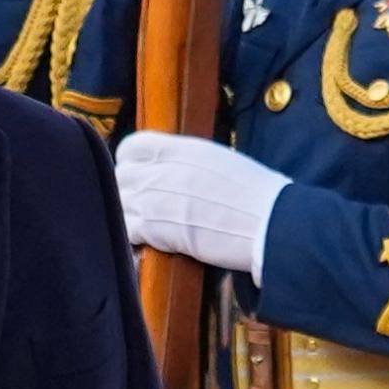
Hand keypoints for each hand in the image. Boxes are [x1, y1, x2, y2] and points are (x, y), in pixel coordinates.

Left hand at [112, 132, 289, 278]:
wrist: (269, 223)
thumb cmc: (256, 196)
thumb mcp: (220, 162)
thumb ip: (188, 162)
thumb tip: (174, 172)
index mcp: (181, 148)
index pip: (131, 147)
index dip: (132, 163)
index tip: (142, 176)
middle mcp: (162, 169)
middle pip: (120, 176)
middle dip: (129, 191)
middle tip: (147, 206)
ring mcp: (154, 198)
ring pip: (120, 203)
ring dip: (131, 215)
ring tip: (152, 225)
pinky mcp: (155, 228)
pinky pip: (126, 230)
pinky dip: (135, 238)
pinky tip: (153, 241)